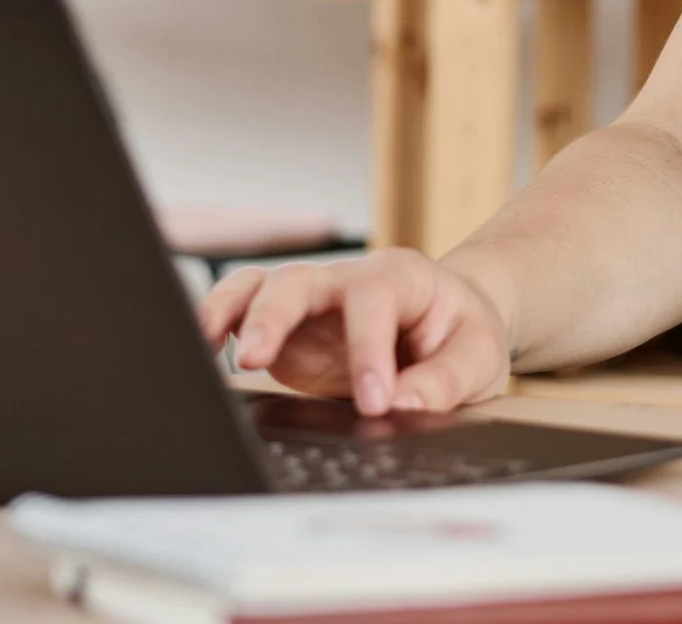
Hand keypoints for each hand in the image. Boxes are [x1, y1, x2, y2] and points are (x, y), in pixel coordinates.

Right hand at [196, 248, 512, 415]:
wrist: (451, 325)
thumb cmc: (463, 334)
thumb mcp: (479, 356)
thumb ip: (446, 379)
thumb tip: (403, 403)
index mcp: (403, 278)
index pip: (374, 301)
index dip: (368, 349)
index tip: (373, 401)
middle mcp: (349, 281)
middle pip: (301, 279)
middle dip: (274, 315)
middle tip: (254, 359)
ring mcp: (314, 304)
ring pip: (262, 287)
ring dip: (232, 312)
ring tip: (204, 344)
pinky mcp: (289, 330)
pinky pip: (246, 311)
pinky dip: (220, 322)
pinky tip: (202, 348)